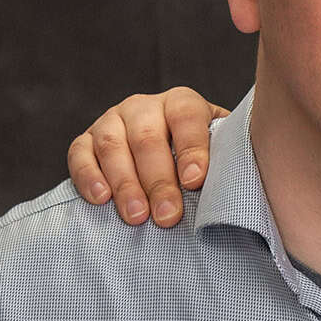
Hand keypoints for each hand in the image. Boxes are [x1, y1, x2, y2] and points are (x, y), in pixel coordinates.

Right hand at [66, 86, 228, 226]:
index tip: (195, 182)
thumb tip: (240, 185)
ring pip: (113, 146)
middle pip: (147, 138)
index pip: (186, 117)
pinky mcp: (86, 140)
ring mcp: (111, 121)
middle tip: (167, 216)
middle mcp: (144, 107)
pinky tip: (101, 199)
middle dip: (158, 181)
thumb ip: (226, 161)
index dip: (192, 149)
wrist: (166, 158)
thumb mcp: (218, 153)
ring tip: (137, 217)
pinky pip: (80, 154)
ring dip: (125, 184)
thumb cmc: (199, 163)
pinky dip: (88, 176)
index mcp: (181, 103)